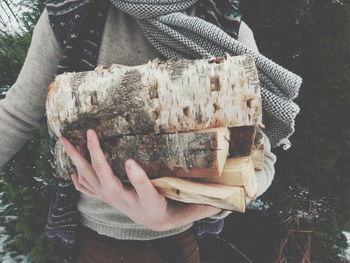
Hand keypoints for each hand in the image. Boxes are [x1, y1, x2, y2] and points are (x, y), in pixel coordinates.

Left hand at [59, 129, 220, 230]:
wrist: (152, 224)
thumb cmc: (169, 212)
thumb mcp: (186, 210)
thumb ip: (203, 204)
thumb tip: (228, 200)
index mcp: (148, 203)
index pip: (143, 191)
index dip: (136, 178)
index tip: (132, 161)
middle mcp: (126, 201)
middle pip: (107, 181)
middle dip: (98, 158)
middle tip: (91, 134)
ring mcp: (112, 198)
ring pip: (91, 179)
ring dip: (78, 160)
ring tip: (64, 140)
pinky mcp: (107, 195)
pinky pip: (88, 185)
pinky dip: (78, 175)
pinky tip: (70, 166)